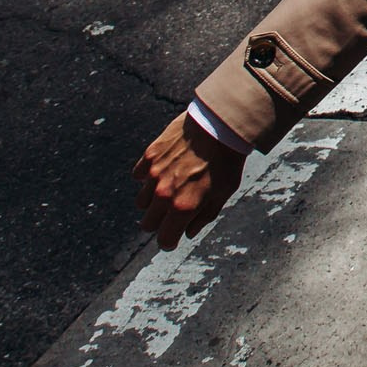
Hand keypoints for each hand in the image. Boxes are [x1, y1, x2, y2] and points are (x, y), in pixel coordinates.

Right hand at [132, 112, 244, 250]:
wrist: (221, 125)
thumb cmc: (227, 161)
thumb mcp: (224, 193)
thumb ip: (204, 217)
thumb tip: (188, 233)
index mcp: (183, 207)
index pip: (164, 239)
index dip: (170, 241)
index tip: (173, 237)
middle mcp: (164, 194)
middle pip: (148, 223)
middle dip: (160, 222)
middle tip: (173, 212)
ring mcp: (154, 175)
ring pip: (142, 202)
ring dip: (153, 200)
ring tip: (171, 187)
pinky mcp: (149, 157)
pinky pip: (139, 176)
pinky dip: (147, 177)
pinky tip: (164, 169)